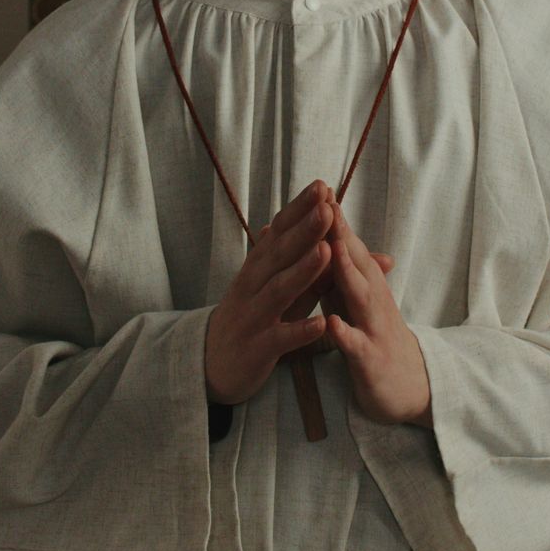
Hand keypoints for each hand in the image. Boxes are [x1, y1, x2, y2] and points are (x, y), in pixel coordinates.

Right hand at [204, 181, 334, 404]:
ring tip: (327, 251)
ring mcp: (253, 316)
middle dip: (304, 230)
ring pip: (278, 291)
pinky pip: (280, 338)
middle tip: (327, 207)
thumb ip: (309, 265)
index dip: (299, 210)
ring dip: (303, 271)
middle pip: (279, 254)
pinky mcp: (257, 348)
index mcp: (259, 266)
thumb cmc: (255, 317)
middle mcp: (253, 285)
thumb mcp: (278, 287)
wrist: (211, 363)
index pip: (278, 231)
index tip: (322, 187)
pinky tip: (320, 324)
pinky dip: (300, 331)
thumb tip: (338, 235)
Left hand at [324, 207, 430, 424]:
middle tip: (325, 203)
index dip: (334, 218)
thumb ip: (339, 268)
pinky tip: (331, 322)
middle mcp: (373, 298)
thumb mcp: (356, 297)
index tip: (318, 188)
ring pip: (360, 297)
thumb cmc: (373, 334)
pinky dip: (344, 333)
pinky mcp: (370, 360)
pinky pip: (356, 345)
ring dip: (347, 272)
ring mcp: (373, 327)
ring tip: (331, 249)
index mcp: (365, 283)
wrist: (409, 385)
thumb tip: (321, 232)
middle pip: (356, 261)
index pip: (347, 245)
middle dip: (340, 234)